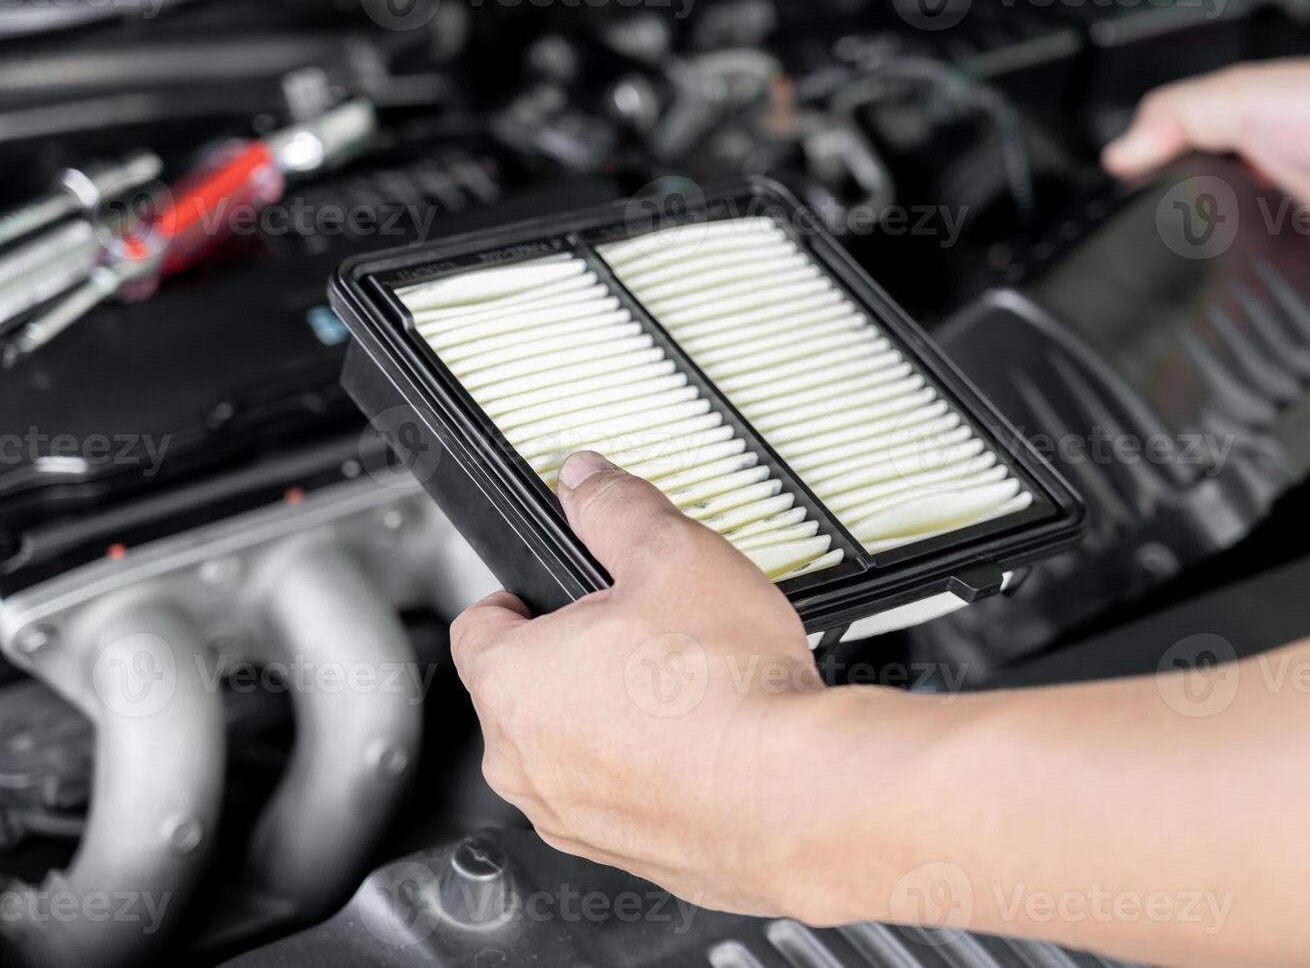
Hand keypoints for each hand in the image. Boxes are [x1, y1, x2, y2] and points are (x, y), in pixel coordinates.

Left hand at [450, 450, 822, 916]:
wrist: (802, 795)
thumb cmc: (730, 693)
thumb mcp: (676, 556)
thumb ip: (617, 510)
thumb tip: (587, 482)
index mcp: (513, 682)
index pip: (478, 624)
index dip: (522, 596)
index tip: (557, 593)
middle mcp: (523, 763)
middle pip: (527, 689)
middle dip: (576, 656)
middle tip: (644, 633)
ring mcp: (570, 819)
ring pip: (571, 749)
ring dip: (609, 719)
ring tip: (682, 690)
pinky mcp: (624, 857)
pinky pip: (617, 798)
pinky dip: (646, 772)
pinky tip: (704, 745)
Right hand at [1103, 19, 1309, 386]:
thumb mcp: (1241, 100)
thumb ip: (1175, 118)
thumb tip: (1119, 155)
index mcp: (1280, 224)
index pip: (1234, 268)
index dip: (1205, 298)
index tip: (1173, 323)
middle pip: (1283, 322)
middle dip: (1257, 353)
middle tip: (1223, 374)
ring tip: (1279, 396)